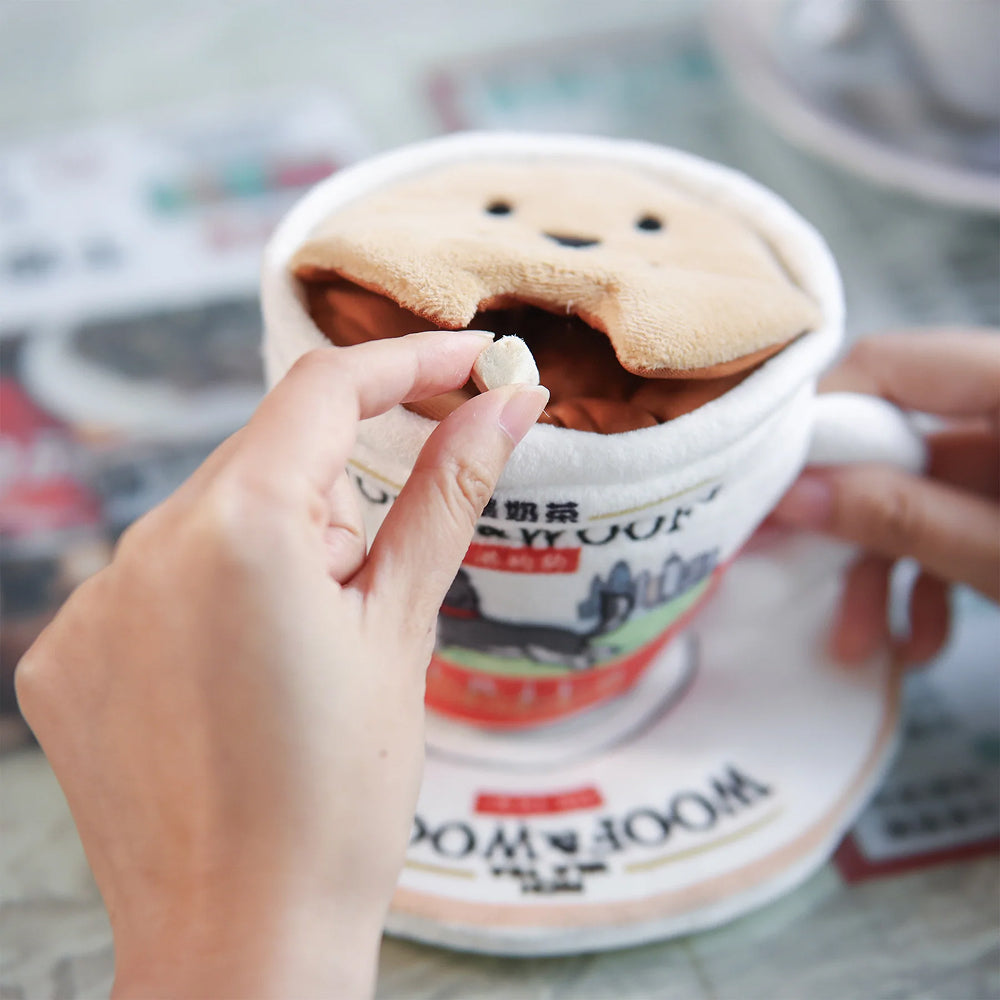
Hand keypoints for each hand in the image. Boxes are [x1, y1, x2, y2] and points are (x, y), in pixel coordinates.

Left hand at [15, 331, 547, 998]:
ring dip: (276, 548)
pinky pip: (155, 574)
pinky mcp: (65, 648)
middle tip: (371, 590)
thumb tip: (506, 404)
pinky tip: (238, 681)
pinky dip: (211, 594)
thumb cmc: (338, 799)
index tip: (463, 363)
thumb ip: (448, 494)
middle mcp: (145, 545)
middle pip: (269, 454)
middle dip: (338, 494)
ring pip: (213, 513)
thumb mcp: (403, 628)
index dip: (405, 365)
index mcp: (242, 528)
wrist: (243, 942)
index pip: (326, 388)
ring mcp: (94, 598)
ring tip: (302, 657)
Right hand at [771, 329, 998, 665]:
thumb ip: (904, 518)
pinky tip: (923, 637)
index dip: (813, 425)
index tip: (764, 495)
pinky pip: (952, 512)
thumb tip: (791, 497)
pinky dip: (928, 572)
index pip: (881, 366)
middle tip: (788, 570)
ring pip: (913, 485)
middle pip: (887, 433)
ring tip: (862, 642)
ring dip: (879, 564)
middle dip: (844, 516)